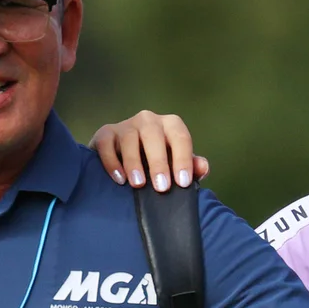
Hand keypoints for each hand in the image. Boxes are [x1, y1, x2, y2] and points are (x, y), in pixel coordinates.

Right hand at [88, 111, 209, 191]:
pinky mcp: (105, 133)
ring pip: (129, 139)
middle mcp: (148, 120)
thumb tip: (202, 168)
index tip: (182, 182)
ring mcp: (125, 125)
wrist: (123, 158)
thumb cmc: (155, 162)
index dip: (183, 159)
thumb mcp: (175, 165)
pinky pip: (107, 144)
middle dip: (159, 162)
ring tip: (138, 184)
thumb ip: (191, 167)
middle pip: (154, 135)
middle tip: (162, 187)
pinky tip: (119, 179)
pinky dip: (112, 162)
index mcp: (170, 125)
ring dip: (134, 162)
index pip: (180, 137)